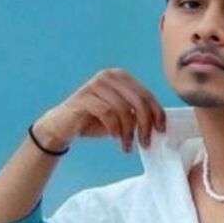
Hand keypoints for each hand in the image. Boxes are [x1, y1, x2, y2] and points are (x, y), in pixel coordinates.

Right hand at [33, 68, 166, 153]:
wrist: (63, 126)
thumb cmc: (94, 121)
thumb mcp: (121, 117)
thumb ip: (136, 115)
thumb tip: (158, 124)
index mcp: (120, 77)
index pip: (146, 94)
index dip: (157, 113)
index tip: (161, 130)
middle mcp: (108, 76)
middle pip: (139, 101)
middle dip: (145, 124)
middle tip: (145, 142)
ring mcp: (95, 85)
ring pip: (124, 109)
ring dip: (129, 132)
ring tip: (127, 146)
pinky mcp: (85, 97)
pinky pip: (108, 114)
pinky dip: (115, 129)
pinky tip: (116, 138)